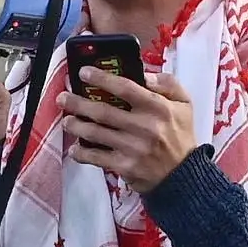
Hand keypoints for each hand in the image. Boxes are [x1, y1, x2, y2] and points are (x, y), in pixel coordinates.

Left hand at [64, 66, 198, 193]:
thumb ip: (167, 83)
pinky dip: (82, 152)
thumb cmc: (180, 134)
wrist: (185, 175)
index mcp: (158, 107)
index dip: (101, 78)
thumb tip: (144, 74)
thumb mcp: (184, 104)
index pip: (125, 88)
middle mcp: (144, 127)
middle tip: (63, 97)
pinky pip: (97, 158)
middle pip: (103, 111)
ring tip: (66, 120)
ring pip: (95, 133)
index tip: (83, 72)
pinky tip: (74, 148)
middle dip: (78, 103)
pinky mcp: (125, 166)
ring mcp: (133, 148)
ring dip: (76, 125)